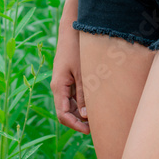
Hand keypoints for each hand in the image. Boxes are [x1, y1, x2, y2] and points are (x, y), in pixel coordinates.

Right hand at [51, 0, 90, 134]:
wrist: (72, 28)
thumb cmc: (77, 48)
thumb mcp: (83, 73)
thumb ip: (84, 95)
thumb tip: (86, 117)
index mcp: (59, 87)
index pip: (63, 115)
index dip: (75, 125)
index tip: (89, 131)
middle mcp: (59, 87)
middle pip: (67, 111)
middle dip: (80, 120)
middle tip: (98, 126)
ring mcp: (64, 82)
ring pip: (72, 104)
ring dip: (83, 111)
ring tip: (100, 115)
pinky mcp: (70, 76)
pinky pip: (75, 94)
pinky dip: (84, 100)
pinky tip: (96, 102)